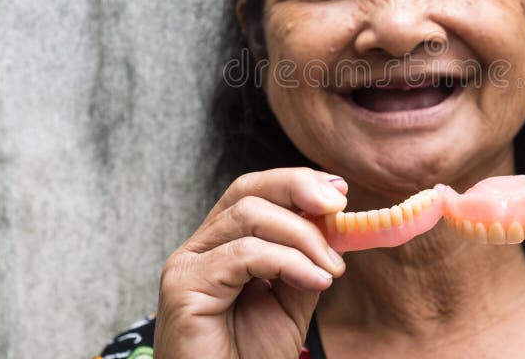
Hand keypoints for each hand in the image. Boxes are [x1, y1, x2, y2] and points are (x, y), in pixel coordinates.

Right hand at [154, 168, 347, 358]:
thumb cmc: (251, 356)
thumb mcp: (293, 298)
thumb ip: (308, 259)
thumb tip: (337, 222)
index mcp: (224, 243)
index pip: (257, 191)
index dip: (298, 182)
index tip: (340, 192)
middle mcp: (201, 246)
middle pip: (248, 190)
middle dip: (298, 188)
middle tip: (338, 209)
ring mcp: (188, 263)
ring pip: (249, 215)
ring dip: (302, 235)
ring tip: (330, 269)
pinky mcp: (185, 286)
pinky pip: (244, 254)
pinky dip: (287, 261)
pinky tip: (314, 281)